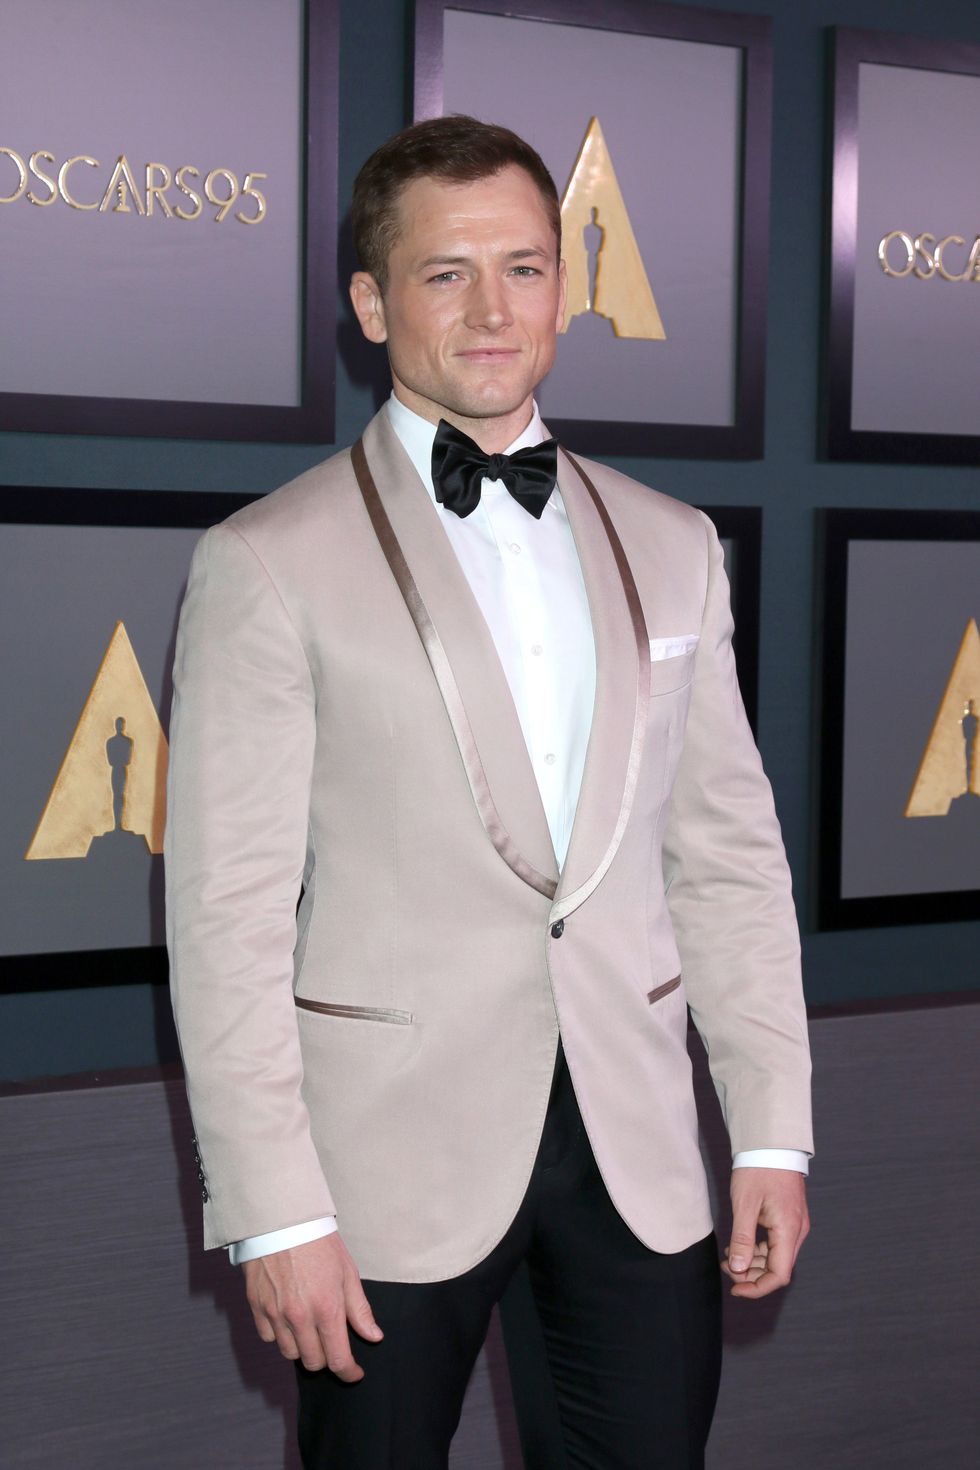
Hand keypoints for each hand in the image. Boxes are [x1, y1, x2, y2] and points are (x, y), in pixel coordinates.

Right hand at [242, 1232, 382, 1379]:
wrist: (282, 1220)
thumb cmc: (319, 1242)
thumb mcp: (347, 1272)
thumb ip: (360, 1309)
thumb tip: (374, 1336)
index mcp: (327, 1309)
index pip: (338, 1360)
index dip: (349, 1372)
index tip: (354, 1372)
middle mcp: (300, 1317)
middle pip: (313, 1362)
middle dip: (327, 1359)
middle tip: (333, 1344)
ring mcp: (275, 1314)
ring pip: (290, 1353)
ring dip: (303, 1348)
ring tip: (310, 1329)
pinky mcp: (257, 1307)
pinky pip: (269, 1338)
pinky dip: (280, 1335)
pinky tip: (288, 1319)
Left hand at [721, 1167, 808, 1299]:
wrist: (770, 1143)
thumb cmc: (758, 1169)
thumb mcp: (745, 1204)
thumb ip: (742, 1239)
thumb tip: (738, 1269)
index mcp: (789, 1230)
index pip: (779, 1275)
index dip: (757, 1287)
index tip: (735, 1288)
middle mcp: (797, 1231)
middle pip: (778, 1268)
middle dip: (751, 1275)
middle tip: (726, 1268)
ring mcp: (794, 1225)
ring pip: (776, 1257)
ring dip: (753, 1262)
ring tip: (728, 1257)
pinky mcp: (788, 1218)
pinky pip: (775, 1243)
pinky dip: (757, 1249)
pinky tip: (738, 1245)